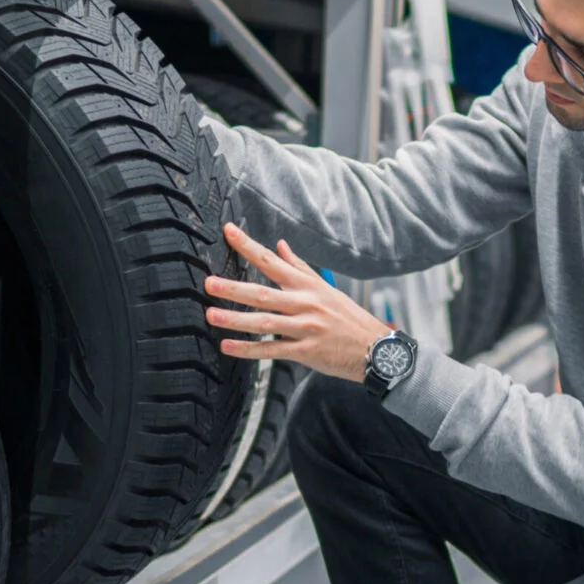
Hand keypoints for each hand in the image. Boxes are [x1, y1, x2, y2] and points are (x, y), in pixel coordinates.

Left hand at [204, 224, 392, 382]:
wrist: (375, 349)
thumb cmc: (348, 318)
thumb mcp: (325, 288)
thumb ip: (299, 267)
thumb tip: (280, 245)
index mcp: (307, 285)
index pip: (272, 261)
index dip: (248, 246)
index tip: (228, 231)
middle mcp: (305, 303)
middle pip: (263, 293)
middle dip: (234, 287)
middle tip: (209, 283)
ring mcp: (306, 328)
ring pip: (265, 322)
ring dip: (236, 319)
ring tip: (211, 315)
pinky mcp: (306, 352)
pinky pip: (273, 350)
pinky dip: (249, 349)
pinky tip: (228, 347)